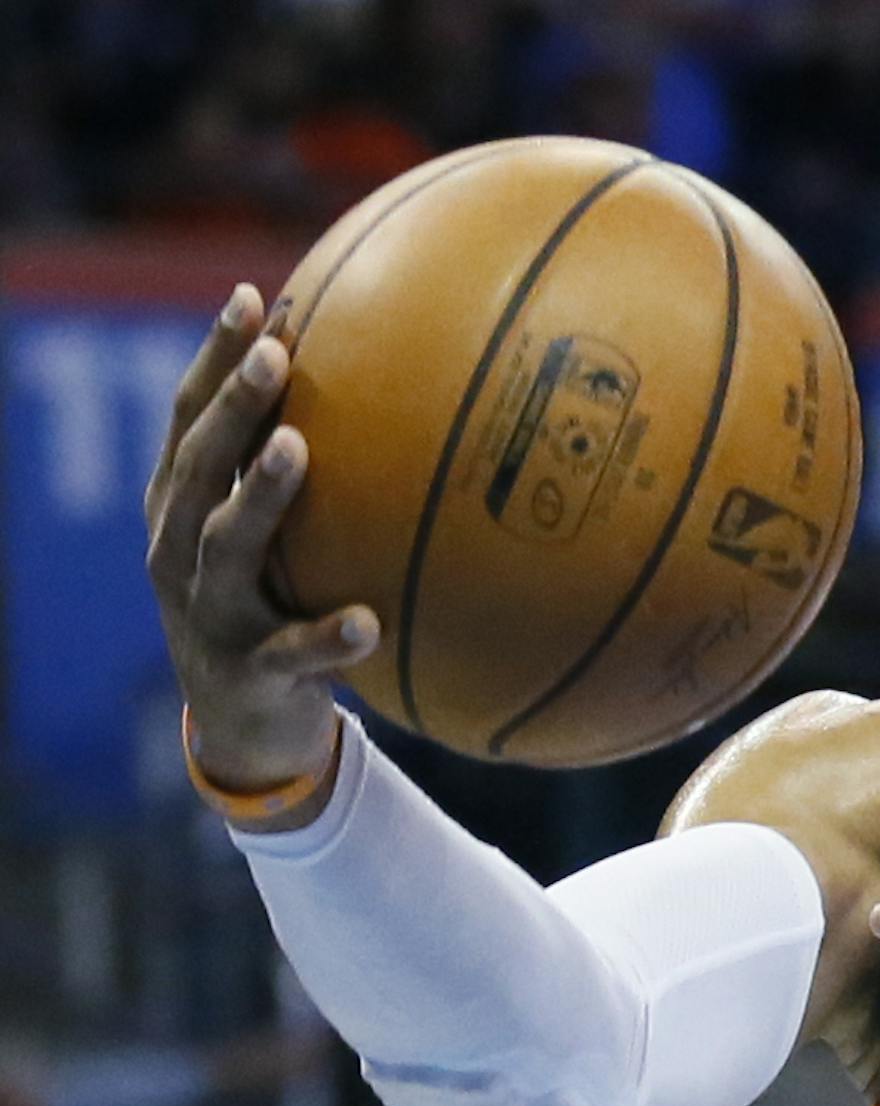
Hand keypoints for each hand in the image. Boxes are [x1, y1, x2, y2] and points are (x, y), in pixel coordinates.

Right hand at [143, 283, 378, 808]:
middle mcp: (181, 551)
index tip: (253, 297)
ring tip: (299, 450)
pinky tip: (371, 623)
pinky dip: (330, 637)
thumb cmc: (275, 613)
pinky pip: (294, 653)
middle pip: (200, 464)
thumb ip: (307, 482)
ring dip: (262, 494)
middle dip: (232, 405)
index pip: (190, 418)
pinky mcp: (248, 673)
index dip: (215, 357)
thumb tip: (396, 400)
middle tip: (274, 356)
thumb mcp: (280, 545)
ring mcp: (210, 613)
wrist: (248, 733)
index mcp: (183, 509)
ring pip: (228, 545)